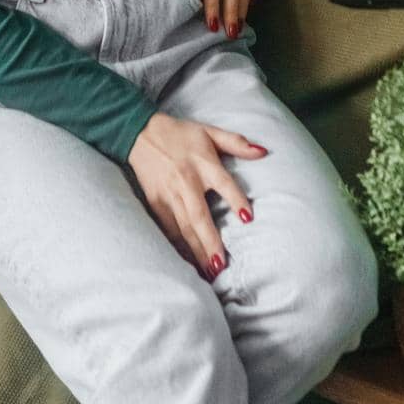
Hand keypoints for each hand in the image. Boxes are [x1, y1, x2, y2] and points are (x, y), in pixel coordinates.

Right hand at [128, 111, 267, 277]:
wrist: (140, 133)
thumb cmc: (180, 133)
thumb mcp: (209, 131)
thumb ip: (236, 143)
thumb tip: (263, 151)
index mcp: (202, 163)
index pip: (223, 183)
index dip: (236, 199)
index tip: (248, 219)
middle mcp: (186, 181)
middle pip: (199, 215)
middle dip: (209, 241)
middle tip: (220, 265)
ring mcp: (168, 194)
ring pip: (183, 227)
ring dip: (195, 250)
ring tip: (207, 271)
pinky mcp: (155, 202)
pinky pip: (167, 228)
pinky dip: (177, 246)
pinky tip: (185, 261)